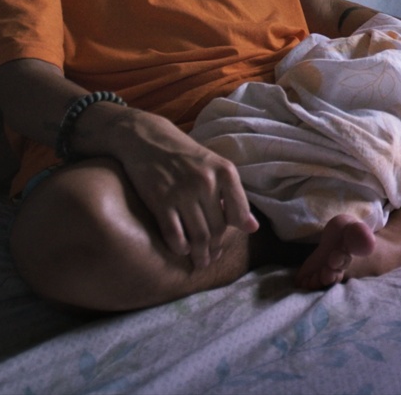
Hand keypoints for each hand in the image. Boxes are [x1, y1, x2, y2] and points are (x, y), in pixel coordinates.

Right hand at [103, 107, 257, 269]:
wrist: (147, 139)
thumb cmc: (185, 156)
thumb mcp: (215, 167)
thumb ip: (234, 197)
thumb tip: (253, 228)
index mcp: (225, 172)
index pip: (238, 214)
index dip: (233, 234)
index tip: (225, 245)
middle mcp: (206, 182)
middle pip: (217, 229)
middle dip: (215, 249)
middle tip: (211, 259)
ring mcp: (182, 192)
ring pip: (198, 236)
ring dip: (200, 254)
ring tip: (199, 261)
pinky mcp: (160, 200)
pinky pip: (174, 234)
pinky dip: (179, 247)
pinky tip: (181, 250)